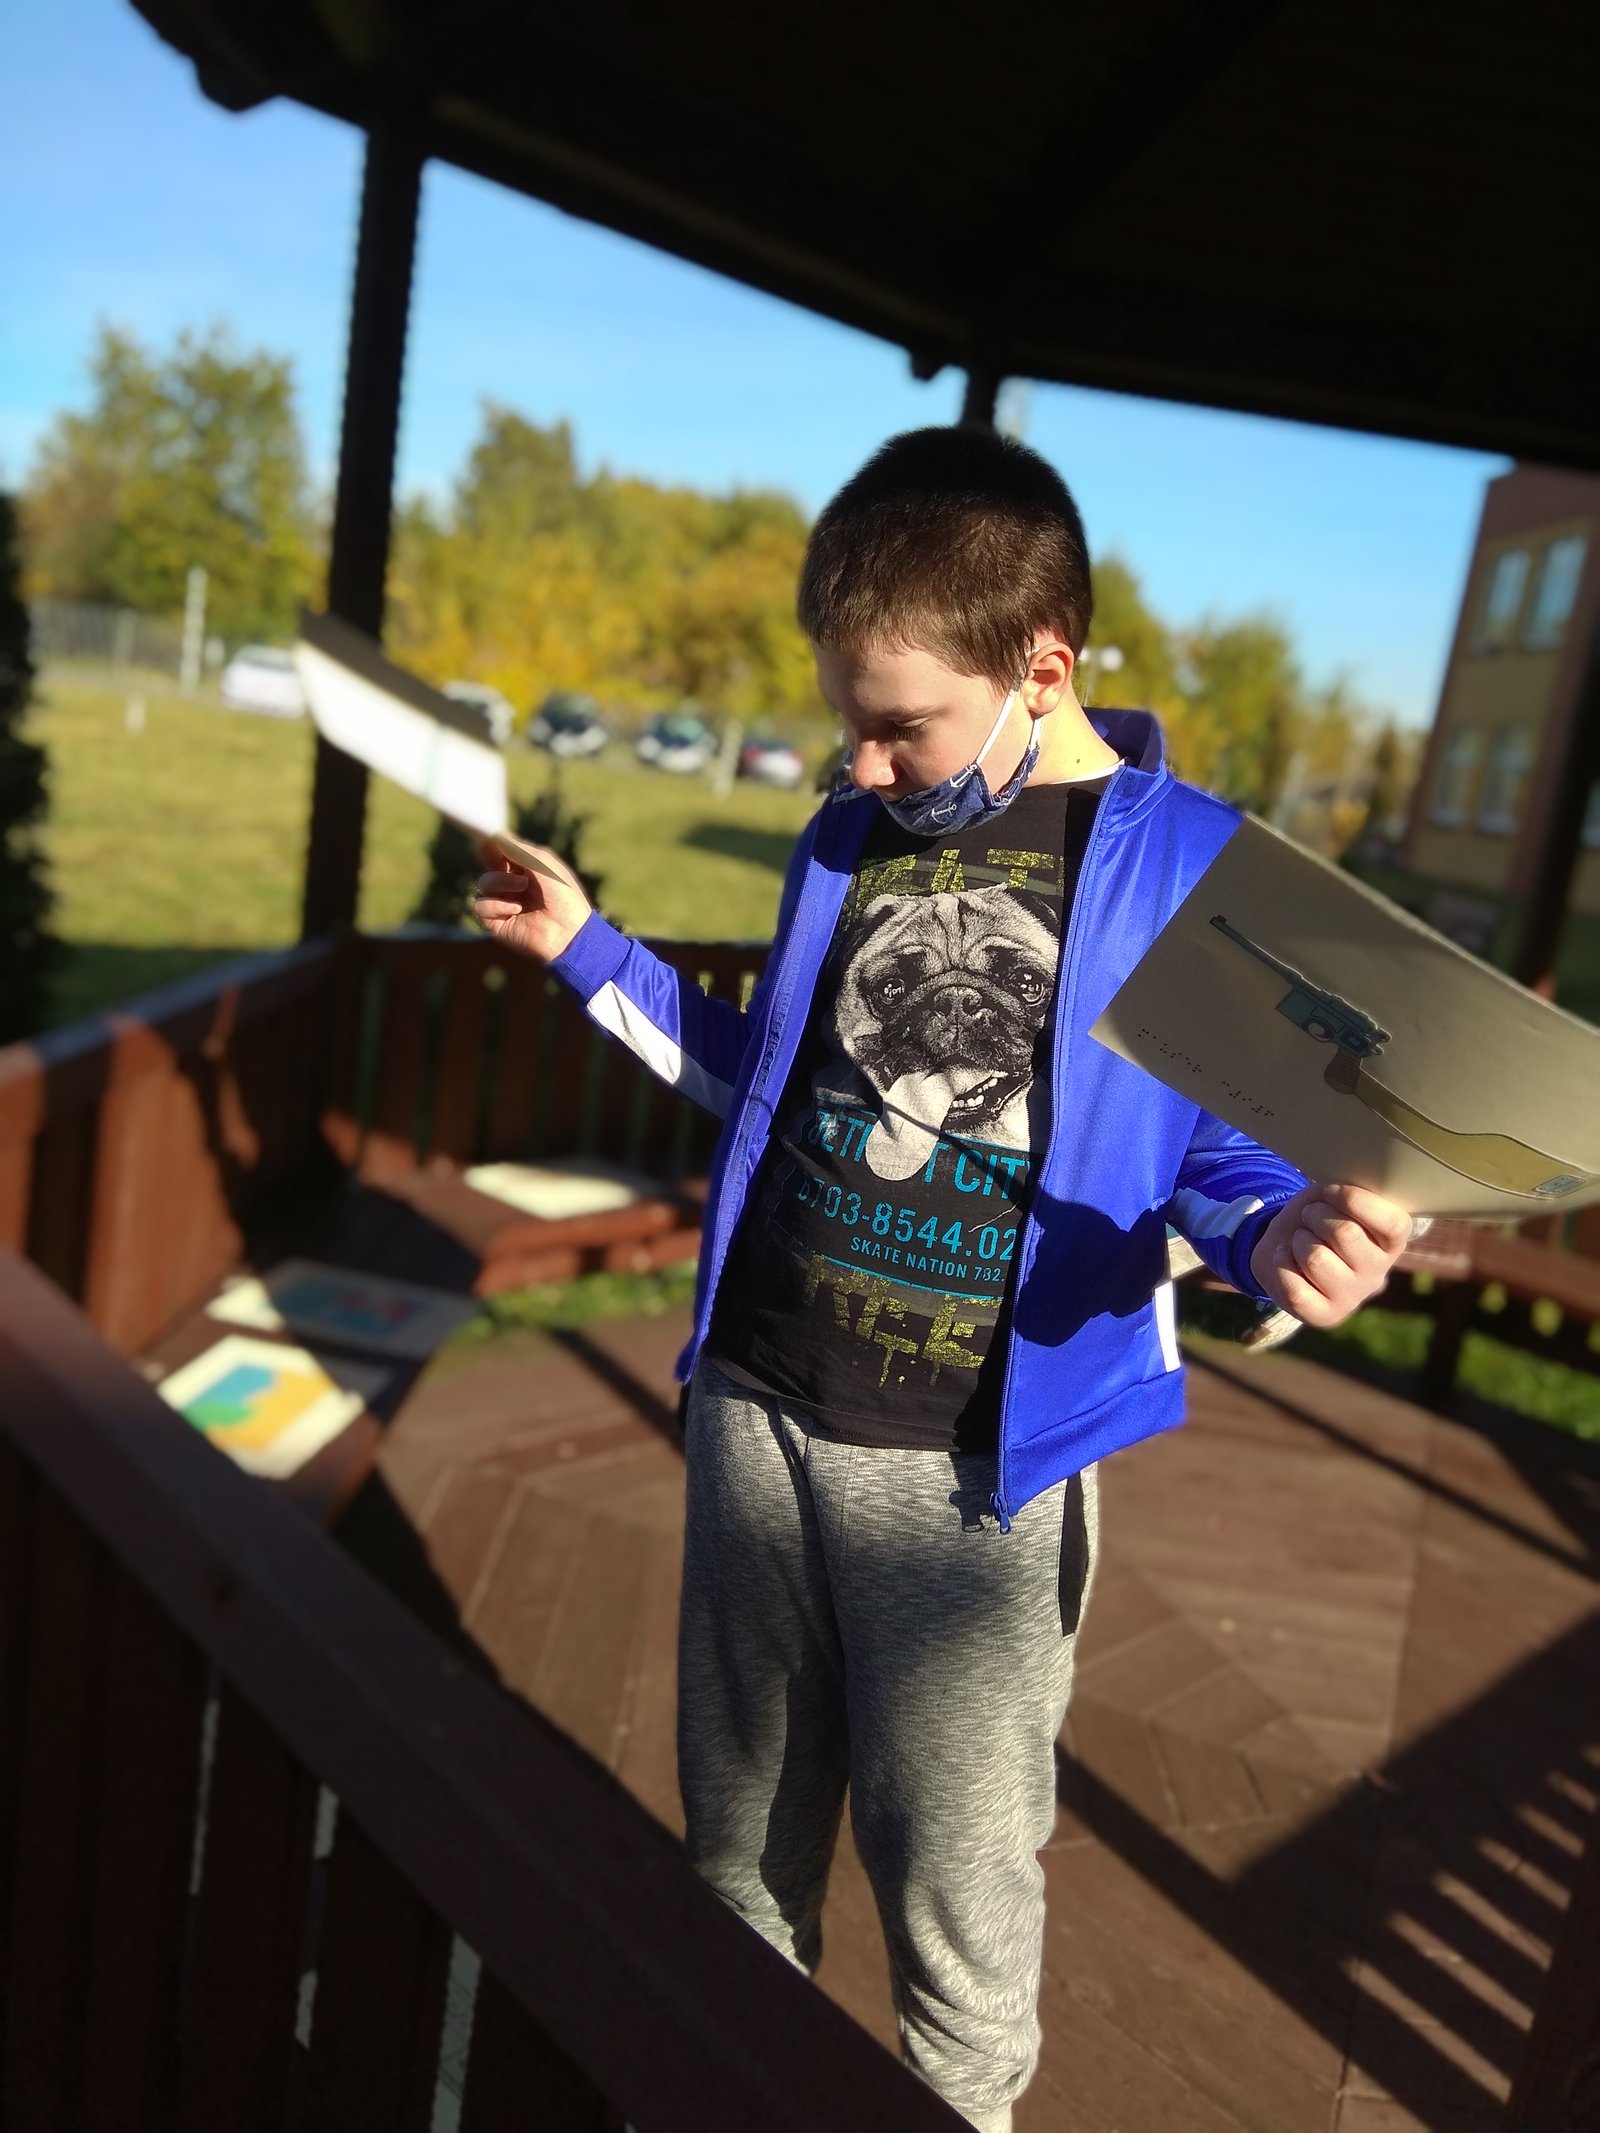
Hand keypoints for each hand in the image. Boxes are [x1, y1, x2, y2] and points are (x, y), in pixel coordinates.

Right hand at [471, 841, 592, 963]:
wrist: (568, 930)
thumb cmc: (562, 894)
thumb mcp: (542, 863)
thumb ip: (516, 848)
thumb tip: (492, 835)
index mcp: (526, 869)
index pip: (502, 852)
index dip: (493, 844)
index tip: (488, 838)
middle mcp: (513, 884)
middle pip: (488, 864)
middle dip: (493, 859)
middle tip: (503, 858)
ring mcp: (504, 903)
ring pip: (484, 883)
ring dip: (501, 882)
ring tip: (522, 889)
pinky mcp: (496, 922)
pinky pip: (481, 906)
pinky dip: (496, 904)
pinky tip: (515, 910)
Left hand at [1249, 1181, 1410, 1328]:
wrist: (1282, 1246)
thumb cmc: (1316, 1217)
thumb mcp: (1331, 1195)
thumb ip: (1344, 1192)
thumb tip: (1337, 1193)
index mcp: (1391, 1242)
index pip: (1393, 1223)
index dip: (1354, 1199)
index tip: (1330, 1191)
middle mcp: (1378, 1273)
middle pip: (1345, 1233)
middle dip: (1315, 1215)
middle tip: (1309, 1217)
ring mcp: (1352, 1298)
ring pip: (1316, 1258)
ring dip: (1298, 1239)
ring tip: (1299, 1239)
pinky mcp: (1325, 1316)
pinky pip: (1295, 1290)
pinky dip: (1280, 1264)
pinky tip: (1284, 1257)